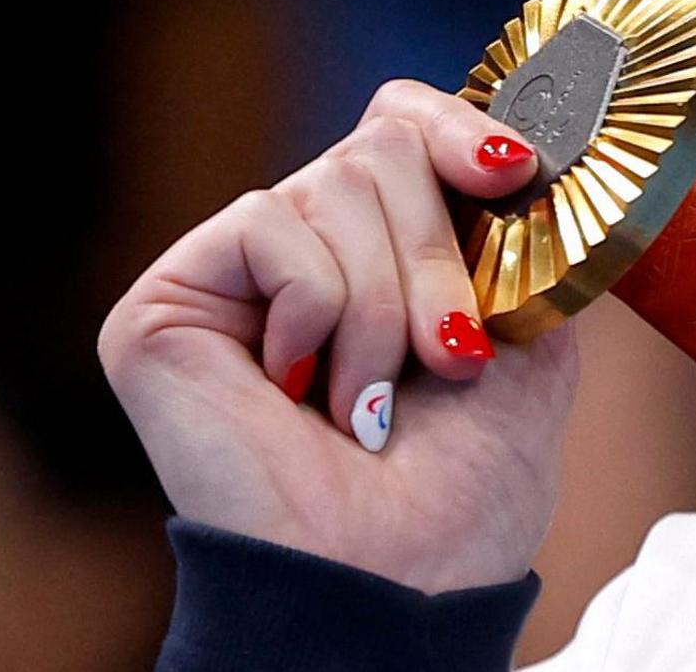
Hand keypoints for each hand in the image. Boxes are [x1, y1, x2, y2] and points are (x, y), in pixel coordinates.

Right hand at [100, 80, 578, 591]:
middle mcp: (302, 244)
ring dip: (386, 302)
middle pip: (381, 144)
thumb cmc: (466, 482)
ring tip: (372, 400)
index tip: (515, 173)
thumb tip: (524, 148)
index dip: (461, 129)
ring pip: (334, 182)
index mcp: (383, 246)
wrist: (398, 576)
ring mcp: (232, 272)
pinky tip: (299, 391)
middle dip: (437, 255)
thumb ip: (521, 234)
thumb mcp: (531, 334)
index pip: (404, 119)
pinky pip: (267, 225)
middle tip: (449, 358)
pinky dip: (316, 309)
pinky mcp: (165, 301)